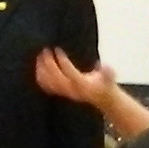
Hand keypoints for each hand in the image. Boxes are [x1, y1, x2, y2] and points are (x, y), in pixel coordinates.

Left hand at [34, 50, 148, 140]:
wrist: (102, 98)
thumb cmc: (105, 85)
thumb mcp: (110, 77)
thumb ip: (108, 72)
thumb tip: (105, 66)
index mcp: (83, 85)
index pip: (69, 73)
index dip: (62, 61)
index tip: (57, 50)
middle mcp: (72, 90)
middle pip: (56, 78)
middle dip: (49, 64)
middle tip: (46, 50)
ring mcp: (66, 92)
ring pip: (50, 83)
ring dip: (43, 70)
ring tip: (40, 56)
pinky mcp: (62, 92)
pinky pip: (48, 87)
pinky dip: (41, 78)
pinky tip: (39, 67)